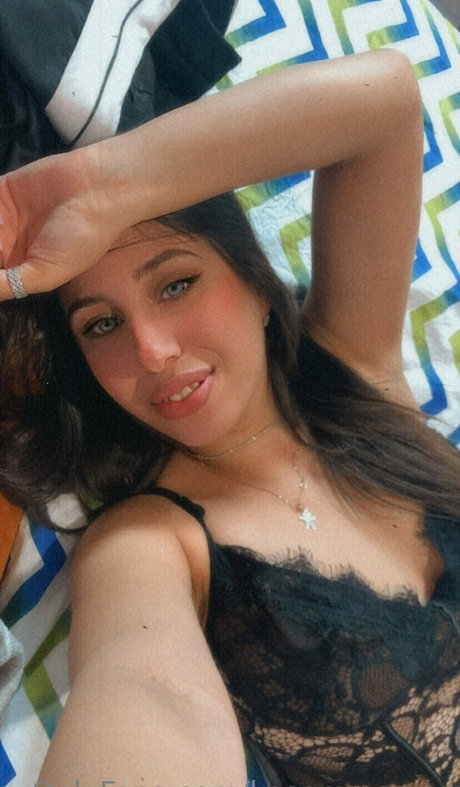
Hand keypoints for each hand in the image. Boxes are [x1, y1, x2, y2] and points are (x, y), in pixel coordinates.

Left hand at [0, 147, 129, 299]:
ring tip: (3, 228)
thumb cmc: (81, 239)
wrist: (99, 192)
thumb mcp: (45, 274)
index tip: (0, 259)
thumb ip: (8, 286)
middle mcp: (12, 244)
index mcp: (23, 268)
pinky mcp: (2, 190)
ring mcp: (5, 216)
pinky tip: (1, 217)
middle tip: (0, 247)